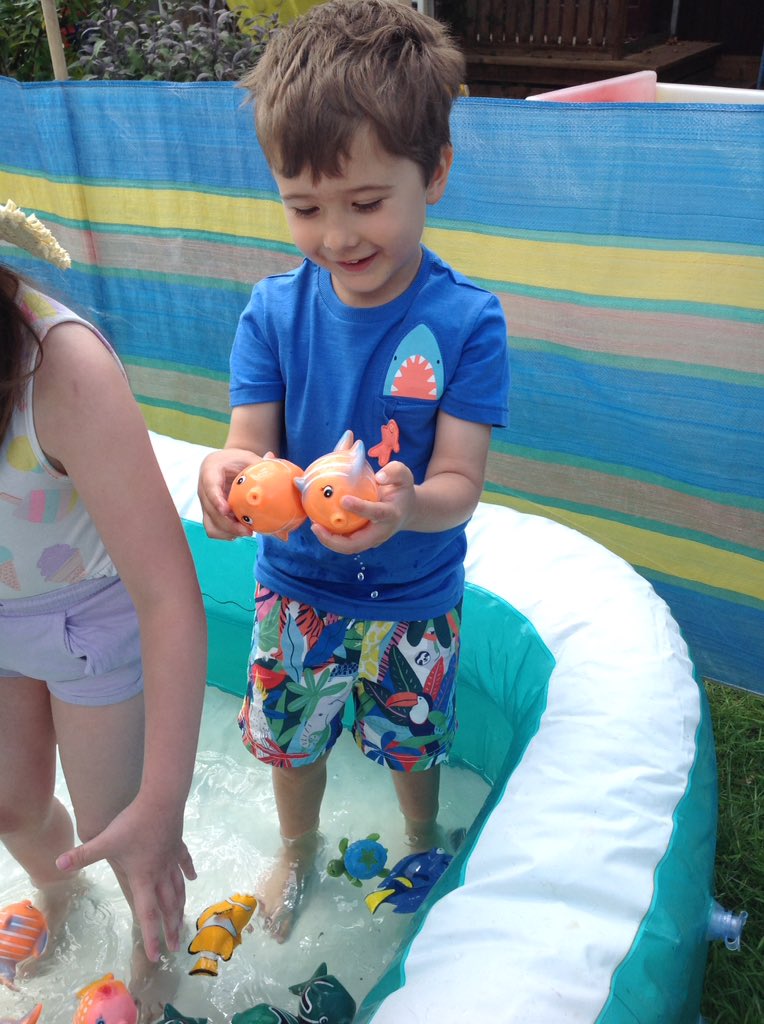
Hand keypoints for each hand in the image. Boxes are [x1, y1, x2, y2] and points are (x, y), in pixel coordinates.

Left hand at [56, 795, 195, 961]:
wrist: (161, 800)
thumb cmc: (134, 824)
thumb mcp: (106, 840)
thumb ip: (83, 854)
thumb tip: (58, 863)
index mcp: (144, 877)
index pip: (148, 913)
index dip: (151, 936)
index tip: (155, 955)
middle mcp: (160, 873)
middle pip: (168, 906)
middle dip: (171, 928)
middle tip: (175, 946)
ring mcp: (171, 859)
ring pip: (179, 889)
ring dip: (181, 907)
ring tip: (184, 920)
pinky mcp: (177, 844)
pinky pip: (184, 862)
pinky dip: (188, 872)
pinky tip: (192, 878)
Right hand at [197, 447, 258, 538]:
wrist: (224, 464)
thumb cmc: (236, 460)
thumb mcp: (248, 458)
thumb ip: (262, 464)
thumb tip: (279, 465)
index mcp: (210, 471)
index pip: (210, 487)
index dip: (217, 500)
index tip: (227, 510)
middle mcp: (203, 489)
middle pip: (211, 511)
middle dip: (228, 524)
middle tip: (249, 531)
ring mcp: (205, 503)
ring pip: (210, 524)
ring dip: (228, 531)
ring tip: (247, 532)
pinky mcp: (209, 513)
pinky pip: (213, 529)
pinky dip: (226, 534)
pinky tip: (240, 531)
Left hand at [311, 460, 415, 553]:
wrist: (406, 511)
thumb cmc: (401, 491)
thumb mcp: (404, 476)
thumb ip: (394, 471)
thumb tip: (378, 476)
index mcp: (391, 514)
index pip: (376, 513)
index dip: (360, 508)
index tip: (343, 500)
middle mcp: (381, 532)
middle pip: (356, 545)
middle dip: (334, 541)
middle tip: (315, 526)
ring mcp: (371, 540)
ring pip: (348, 547)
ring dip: (328, 540)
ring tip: (313, 525)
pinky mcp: (363, 541)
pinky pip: (345, 542)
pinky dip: (330, 536)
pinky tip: (318, 523)